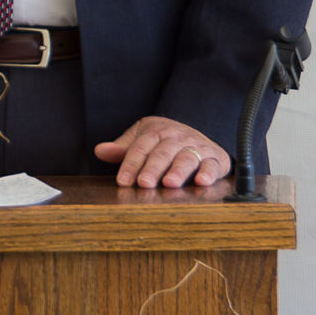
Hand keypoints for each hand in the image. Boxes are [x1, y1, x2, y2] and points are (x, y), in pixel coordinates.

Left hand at [95, 116, 229, 187]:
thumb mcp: (141, 139)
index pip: (141, 147)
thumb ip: (122, 148)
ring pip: (186, 158)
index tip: (123, 181)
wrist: (199, 134)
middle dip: (153, 168)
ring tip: (170, 183)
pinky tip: (202, 182)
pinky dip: (208, 172)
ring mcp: (197, 147)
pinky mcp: (215, 158)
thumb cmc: (164, 142)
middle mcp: (177, 137)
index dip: (131, 164)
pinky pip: (212, 165)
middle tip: (144, 183)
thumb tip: (99, 151)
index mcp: (156, 131)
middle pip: (163, 152)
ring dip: (178, 170)